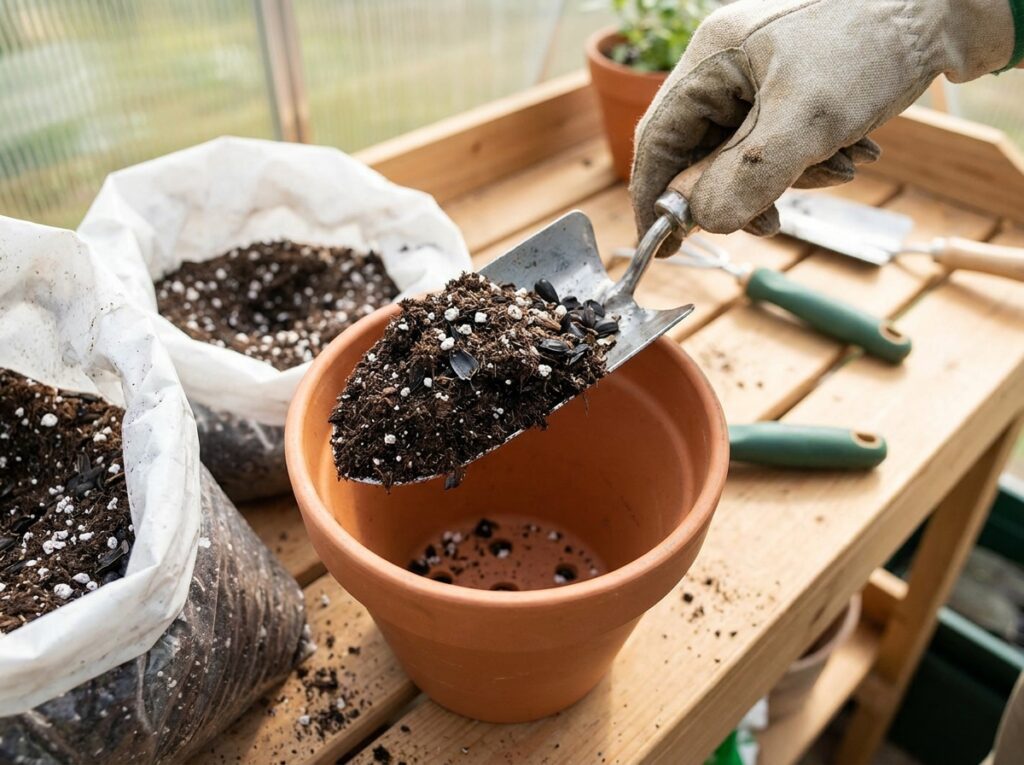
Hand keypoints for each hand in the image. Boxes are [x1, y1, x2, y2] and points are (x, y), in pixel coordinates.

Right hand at [630, 0, 1015, 252]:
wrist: (948, 11)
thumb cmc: (872, 48)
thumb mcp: (808, 122)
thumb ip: (748, 177)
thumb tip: (703, 222)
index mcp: (712, 58)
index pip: (660, 139)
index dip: (658, 197)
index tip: (666, 245)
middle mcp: (727, 65)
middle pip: (703, 152)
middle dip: (740, 190)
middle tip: (771, 221)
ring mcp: (759, 76)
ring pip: (745, 154)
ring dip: (786, 178)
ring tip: (838, 169)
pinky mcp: (792, 88)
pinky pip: (778, 143)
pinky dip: (809, 161)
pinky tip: (851, 154)